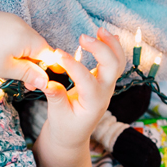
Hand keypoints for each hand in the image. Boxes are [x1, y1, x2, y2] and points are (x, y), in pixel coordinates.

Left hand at [0, 13, 51, 89]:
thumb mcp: (5, 70)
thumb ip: (28, 73)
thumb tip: (46, 81)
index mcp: (24, 34)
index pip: (46, 52)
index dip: (43, 69)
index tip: (34, 83)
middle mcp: (19, 22)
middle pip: (36, 44)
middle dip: (31, 62)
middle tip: (20, 80)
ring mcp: (6, 17)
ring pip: (23, 38)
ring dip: (20, 53)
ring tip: (4, 67)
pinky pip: (11, 32)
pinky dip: (10, 45)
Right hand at [41, 28, 124, 149]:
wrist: (73, 136)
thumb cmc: (65, 127)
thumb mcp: (57, 115)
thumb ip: (55, 97)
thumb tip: (48, 82)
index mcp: (93, 102)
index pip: (86, 79)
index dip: (72, 65)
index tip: (57, 54)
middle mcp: (104, 93)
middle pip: (112, 66)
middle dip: (100, 49)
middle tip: (82, 37)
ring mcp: (107, 86)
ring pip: (118, 62)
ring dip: (111, 44)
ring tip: (99, 30)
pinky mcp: (104, 81)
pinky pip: (114, 63)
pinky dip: (113, 47)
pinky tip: (106, 35)